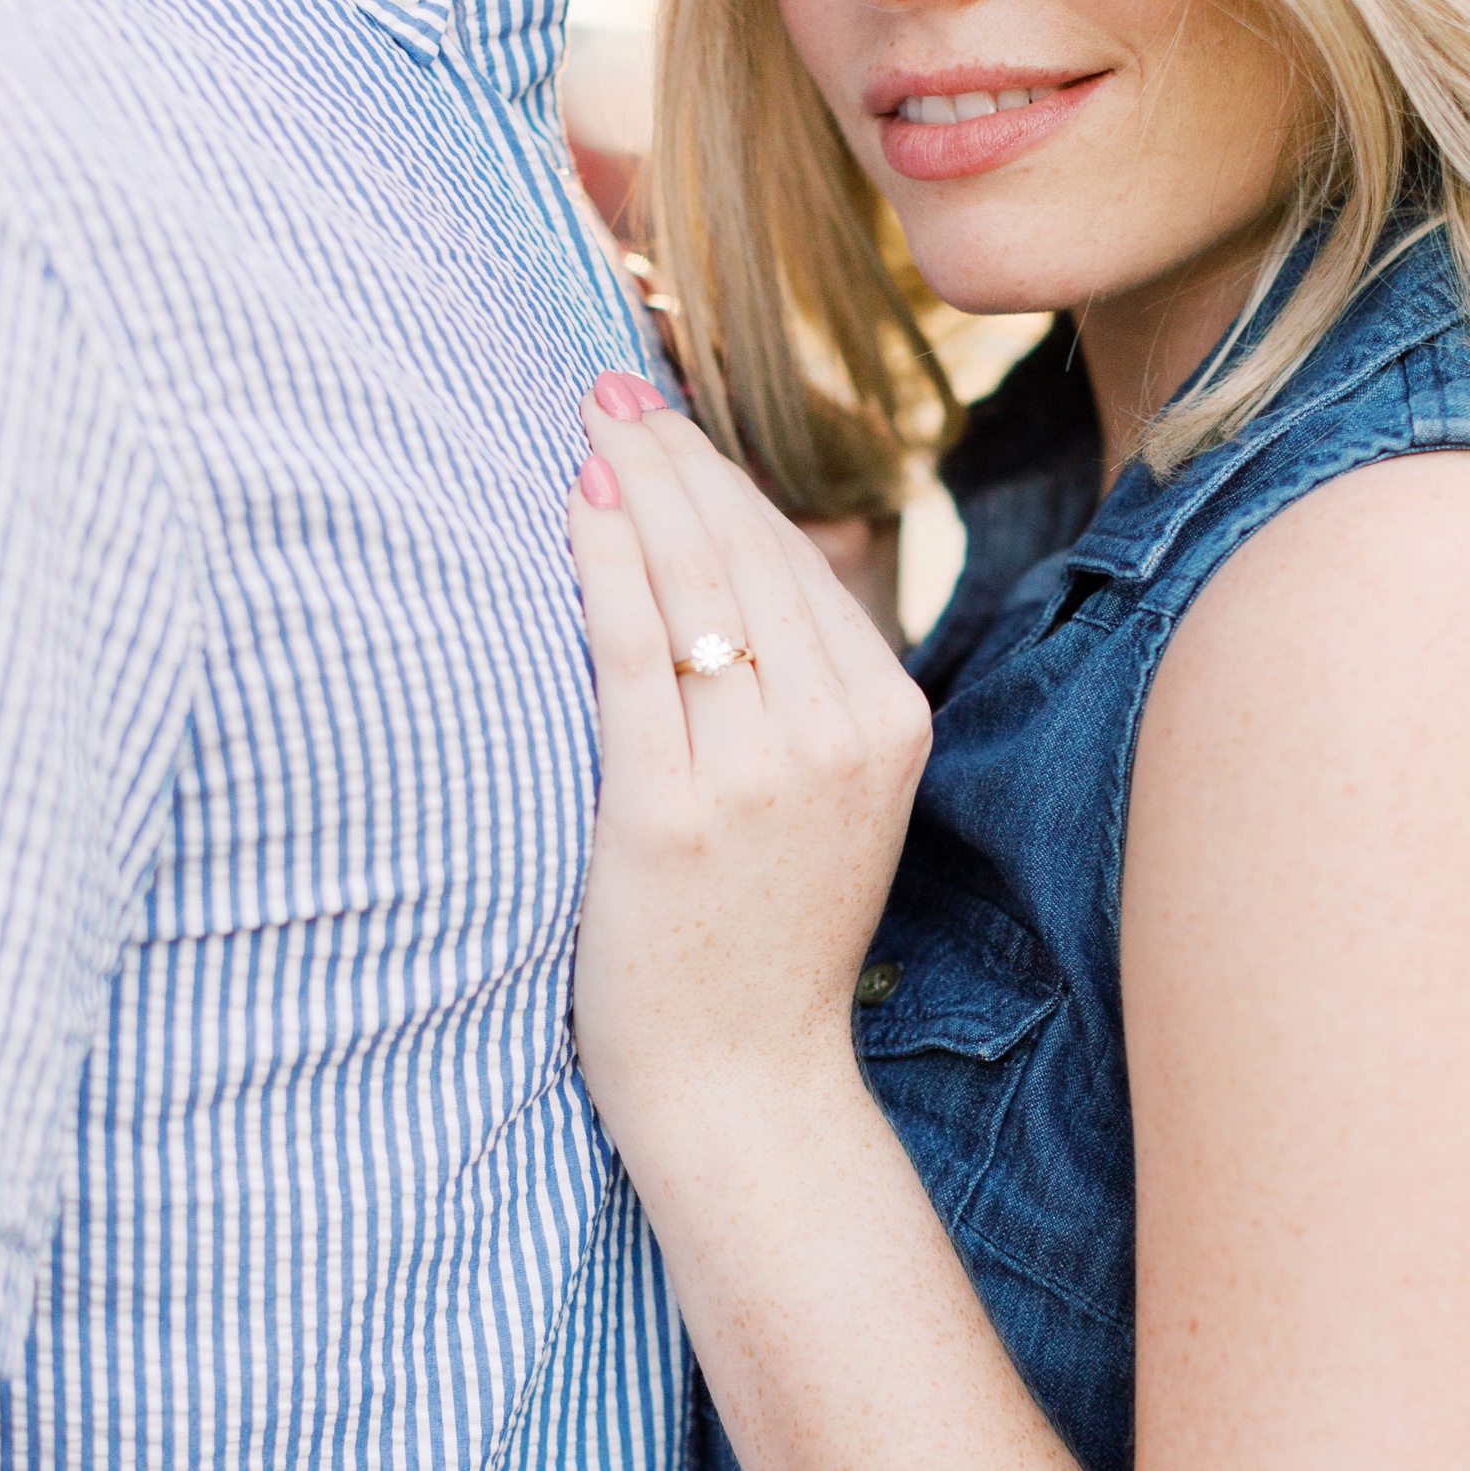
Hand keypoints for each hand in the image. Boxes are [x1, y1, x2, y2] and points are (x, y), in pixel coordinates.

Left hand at [567, 374, 931, 1149]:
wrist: (746, 1087)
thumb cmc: (770, 936)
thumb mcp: (835, 797)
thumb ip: (815, 681)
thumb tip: (794, 544)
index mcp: (890, 723)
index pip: (799, 565)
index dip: (725, 479)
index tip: (669, 415)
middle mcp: (840, 737)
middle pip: (748, 557)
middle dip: (679, 456)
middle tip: (614, 383)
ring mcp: (760, 777)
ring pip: (697, 589)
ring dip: (639, 487)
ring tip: (591, 419)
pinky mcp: (674, 814)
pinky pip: (636, 655)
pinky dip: (606, 565)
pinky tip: (579, 505)